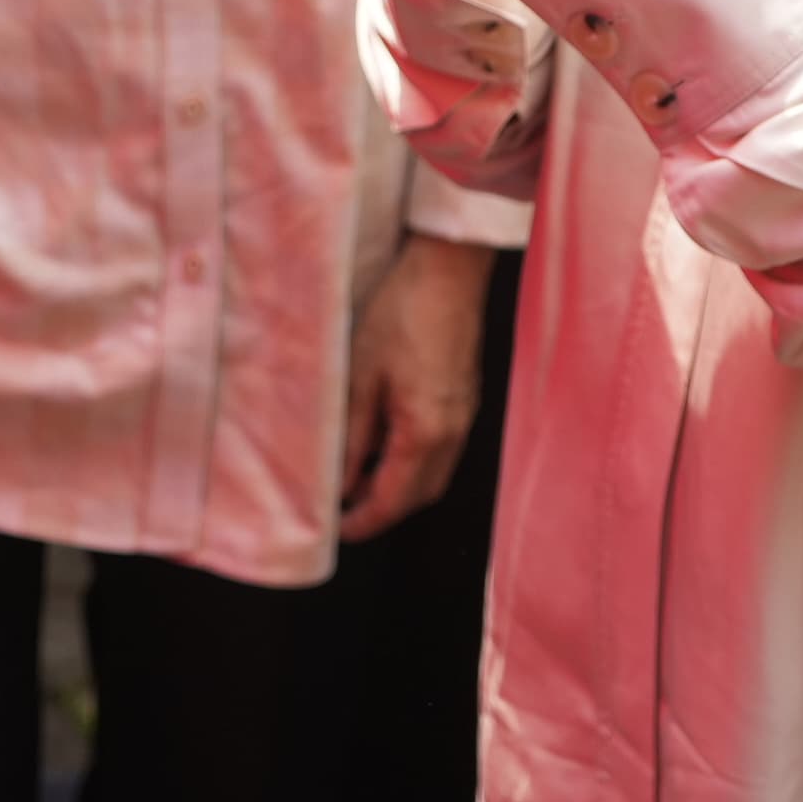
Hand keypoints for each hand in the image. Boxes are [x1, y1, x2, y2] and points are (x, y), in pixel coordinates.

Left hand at [339, 233, 493, 539]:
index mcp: (425, 432)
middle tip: (344, 509)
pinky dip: (414, 462)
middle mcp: (453, 433)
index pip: (392, 500)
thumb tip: (342, 481)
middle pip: (420, 496)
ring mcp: (465, 416)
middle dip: (383, 511)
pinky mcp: (466, 399)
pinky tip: (387, 445)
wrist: (448, 271)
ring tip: (359, 477)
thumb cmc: (403, 313)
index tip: (336, 531)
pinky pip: (442, 449)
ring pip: (434, 475)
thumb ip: (354, 436)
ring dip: (400, 487)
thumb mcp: (361, 376)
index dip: (363, 522)